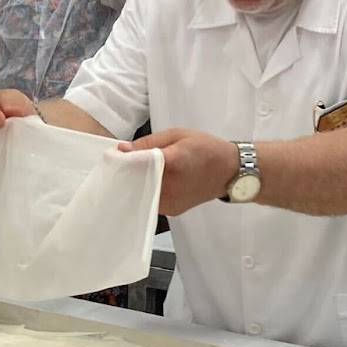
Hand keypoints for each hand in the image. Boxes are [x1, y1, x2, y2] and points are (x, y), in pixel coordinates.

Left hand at [120, 129, 239, 215]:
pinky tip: (150, 183)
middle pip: (136, 182)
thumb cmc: (206, 148)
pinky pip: (151, 201)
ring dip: (136, 184)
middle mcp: (171, 186)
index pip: (138, 163)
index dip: (124, 160)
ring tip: (137, 173)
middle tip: (123, 165)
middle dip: (127, 174)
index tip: (116, 156)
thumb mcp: (178, 135)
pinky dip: (147, 192)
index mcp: (173, 162)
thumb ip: (149, 142)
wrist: (230, 172)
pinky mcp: (173, 211)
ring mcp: (172, 202)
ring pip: (142, 194)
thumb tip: (123, 149)